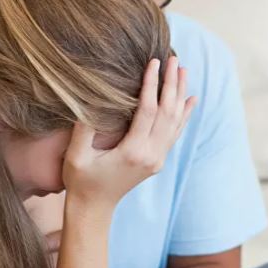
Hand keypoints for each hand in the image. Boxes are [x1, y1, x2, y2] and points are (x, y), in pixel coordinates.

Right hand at [63, 57, 194, 208]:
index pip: (147, 110)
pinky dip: (185, 114)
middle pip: (168, 112)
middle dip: (171, 83)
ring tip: (183, 70)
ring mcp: (157, 159)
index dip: (151, 84)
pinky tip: (191, 99)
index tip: (154, 62)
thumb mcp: (76, 155)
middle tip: (174, 59)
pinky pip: (175, 133)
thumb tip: (91, 99)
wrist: (94, 208)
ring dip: (180, 94)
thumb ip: (84, 128)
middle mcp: (151, 155)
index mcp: (132, 152)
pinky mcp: (157, 161)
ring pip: (175, 121)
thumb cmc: (80, 181)